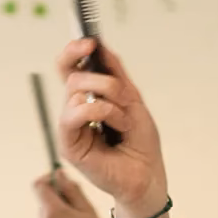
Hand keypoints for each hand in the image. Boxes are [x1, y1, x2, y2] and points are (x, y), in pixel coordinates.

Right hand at [55, 38, 168, 217]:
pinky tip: (118, 124)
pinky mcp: (68, 144)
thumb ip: (116, 74)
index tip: (90, 41)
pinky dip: (101, 111)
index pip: (69, 68)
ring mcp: (70, 128)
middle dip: (102, 78)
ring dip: (108, 98)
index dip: (74, 50)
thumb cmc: (141, 144)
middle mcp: (75, 112)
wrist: (148, 176)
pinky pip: (74, 113)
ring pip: (74, 90)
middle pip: (71, 75)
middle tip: (123, 92)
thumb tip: (100, 45)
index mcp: (88, 100)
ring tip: (125, 118)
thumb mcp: (133, 101)